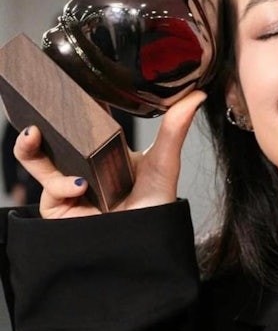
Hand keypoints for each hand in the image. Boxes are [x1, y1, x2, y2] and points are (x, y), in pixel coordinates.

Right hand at [12, 90, 206, 218]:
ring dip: (28, 147)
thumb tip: (196, 96)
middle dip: (37, 120)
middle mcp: (81, 166)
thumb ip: (174, 129)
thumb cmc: (155, 212)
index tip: (64, 80)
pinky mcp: (57, 209)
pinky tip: (78, 185)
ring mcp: (66, 186)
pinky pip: (50, 190)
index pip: (80, 120)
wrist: (145, 250)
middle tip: (37, 104)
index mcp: (103, 151)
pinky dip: (61, 185)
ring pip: (36, 161)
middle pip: (50, 137)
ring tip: (32, 133)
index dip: (70, 102)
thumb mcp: (164, 165)